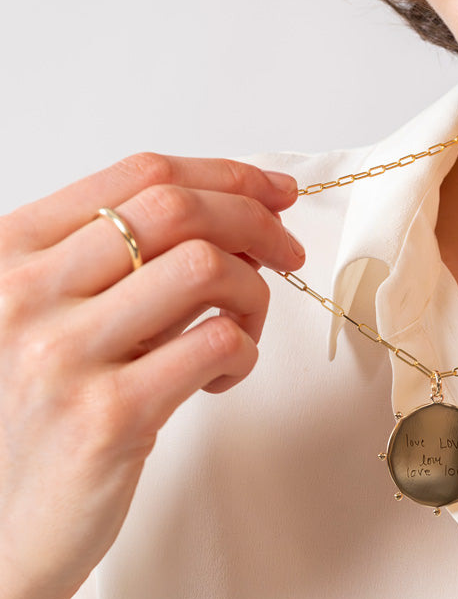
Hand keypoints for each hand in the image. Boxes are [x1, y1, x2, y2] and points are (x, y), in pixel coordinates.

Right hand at [0, 154, 303, 598]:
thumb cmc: (32, 424)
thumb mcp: (45, 323)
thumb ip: (109, 270)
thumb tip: (222, 221)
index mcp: (9, 254)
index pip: (137, 175)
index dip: (224, 175)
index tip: (272, 191)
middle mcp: (26, 292)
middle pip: (177, 210)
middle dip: (256, 221)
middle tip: (288, 250)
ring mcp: (65, 353)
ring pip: (206, 268)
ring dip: (253, 292)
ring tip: (242, 329)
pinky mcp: (112, 415)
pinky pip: (219, 344)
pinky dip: (245, 353)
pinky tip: (221, 378)